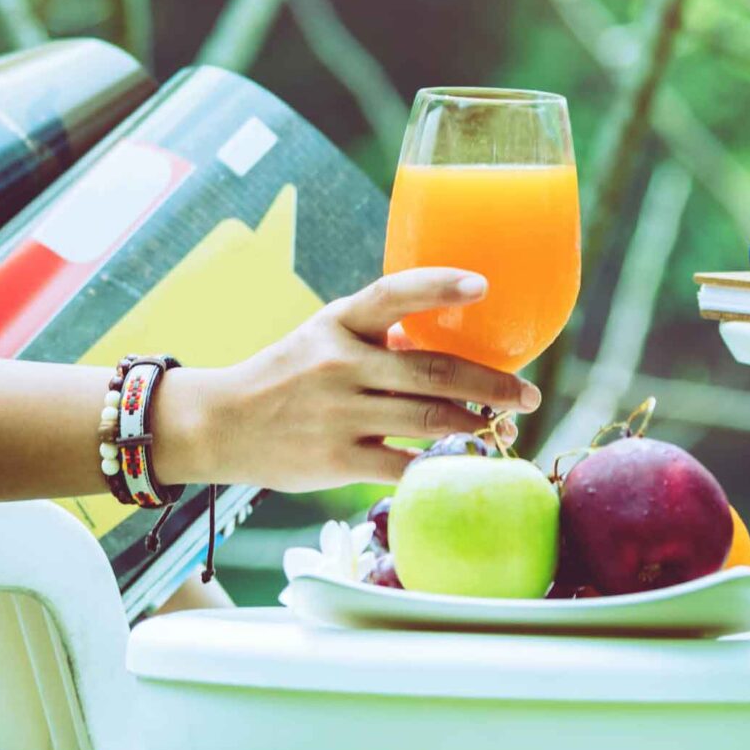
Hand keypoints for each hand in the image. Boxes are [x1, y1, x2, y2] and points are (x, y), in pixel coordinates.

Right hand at [154, 267, 537, 491]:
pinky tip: (461, 461)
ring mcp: (340, 414)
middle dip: (491, 385)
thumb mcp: (321, 338)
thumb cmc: (284, 376)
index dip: (439, 286)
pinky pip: (404, 464)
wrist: (220, 424)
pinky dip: (438, 463)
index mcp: (338, 323)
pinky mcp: (338, 460)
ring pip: (429, 421)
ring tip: (502, 428)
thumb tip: (446, 349)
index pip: (393, 293)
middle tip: (529, 393)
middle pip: (433, 372)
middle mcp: (340, 364)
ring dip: (476, 426)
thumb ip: (375, 339)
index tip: (483, 285)